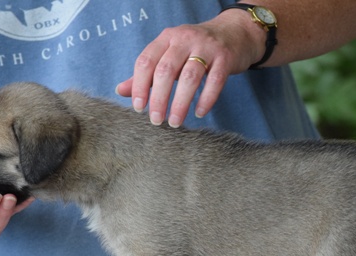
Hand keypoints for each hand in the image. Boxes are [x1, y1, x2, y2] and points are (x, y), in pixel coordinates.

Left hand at [116, 12, 264, 127]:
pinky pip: (214, 81)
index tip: (138, 108)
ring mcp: (206, 47)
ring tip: (175, 122)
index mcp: (166, 38)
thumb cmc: (196, 49)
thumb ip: (147, 73)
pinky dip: (206, 99)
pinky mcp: (225, 58)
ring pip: (189, 77)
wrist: (235, 33)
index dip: (139, 86)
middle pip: (166, 70)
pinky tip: (199, 113)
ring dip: (180, 103)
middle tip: (156, 120)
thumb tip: (120, 91)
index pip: (146, 61)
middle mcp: (184, 39)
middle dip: (159, 98)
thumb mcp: (170, 55)